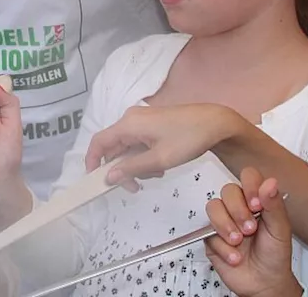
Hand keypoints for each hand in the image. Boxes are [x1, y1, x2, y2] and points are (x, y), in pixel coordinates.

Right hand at [85, 103, 242, 190]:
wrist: (216, 123)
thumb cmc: (188, 139)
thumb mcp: (160, 159)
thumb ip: (132, 168)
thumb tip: (108, 177)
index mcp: (129, 124)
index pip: (99, 142)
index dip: (92, 161)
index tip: (95, 181)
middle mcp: (131, 119)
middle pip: (113, 147)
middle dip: (121, 169)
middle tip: (134, 188)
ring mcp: (142, 120)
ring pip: (127, 147)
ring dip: (135, 165)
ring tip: (155, 175)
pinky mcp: (152, 124)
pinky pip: (138, 143)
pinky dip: (144, 157)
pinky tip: (160, 166)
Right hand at [203, 169, 301, 296]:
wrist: (264, 283)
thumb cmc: (275, 255)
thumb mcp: (280, 230)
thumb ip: (274, 205)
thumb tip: (270, 182)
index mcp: (257, 201)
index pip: (248, 177)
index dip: (250, 186)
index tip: (256, 204)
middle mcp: (239, 207)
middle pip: (228, 190)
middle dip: (238, 211)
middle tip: (250, 229)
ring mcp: (224, 221)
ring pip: (213, 207)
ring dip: (226, 226)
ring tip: (239, 242)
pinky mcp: (211, 237)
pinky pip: (208, 233)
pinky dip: (223, 247)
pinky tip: (235, 257)